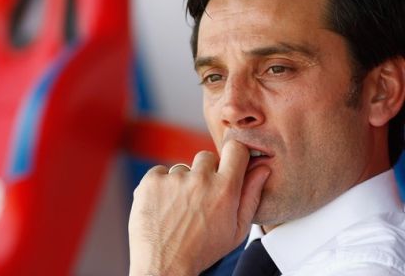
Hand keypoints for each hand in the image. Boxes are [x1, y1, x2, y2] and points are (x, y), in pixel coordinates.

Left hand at [128, 140, 270, 275]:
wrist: (164, 265)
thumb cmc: (201, 250)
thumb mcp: (236, 229)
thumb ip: (251, 196)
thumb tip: (262, 169)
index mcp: (224, 189)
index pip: (236, 149)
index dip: (234, 155)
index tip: (230, 163)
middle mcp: (199, 179)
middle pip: (206, 157)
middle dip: (205, 172)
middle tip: (200, 197)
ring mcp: (173, 179)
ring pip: (182, 168)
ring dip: (182, 182)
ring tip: (179, 208)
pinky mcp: (151, 181)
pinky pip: (160, 172)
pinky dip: (161, 185)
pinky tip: (163, 205)